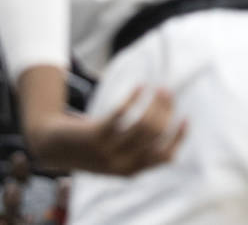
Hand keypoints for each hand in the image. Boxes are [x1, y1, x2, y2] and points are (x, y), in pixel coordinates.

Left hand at [31, 87, 186, 175]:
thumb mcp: (116, 154)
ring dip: (153, 102)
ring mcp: (108, 150)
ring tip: (155, 87)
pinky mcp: (95, 134)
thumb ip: (138, 149)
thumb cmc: (91, 147)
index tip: (186, 117)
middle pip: (155, 135)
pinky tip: (139, 86)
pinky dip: (134, 97)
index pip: (164, 157)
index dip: (178, 137)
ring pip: (142, 124)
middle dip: (166, 110)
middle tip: (167, 92)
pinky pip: (122, 113)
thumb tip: (166, 126)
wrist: (52, 148)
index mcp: (130, 170)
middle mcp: (121, 163)